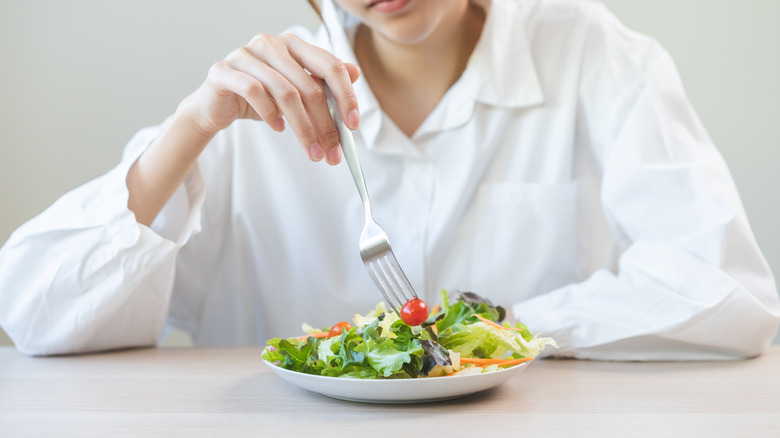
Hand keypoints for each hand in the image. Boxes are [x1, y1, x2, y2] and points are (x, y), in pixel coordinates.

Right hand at [183, 33, 360, 164]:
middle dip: (325, 125)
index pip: (329, 65)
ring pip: (285, 93)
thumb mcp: (295, 92)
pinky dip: (271, 114)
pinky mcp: (224, 71)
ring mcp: (245, 55)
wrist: (217, 104)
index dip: (346, 95)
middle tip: (332, 152)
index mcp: (293, 44)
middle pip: (309, 86)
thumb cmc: (260, 98)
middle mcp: (270, 44)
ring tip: (311, 151)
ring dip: (303, 128)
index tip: (353, 125)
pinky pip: (254, 92)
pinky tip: (278, 128)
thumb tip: (356, 72)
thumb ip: (323, 82)